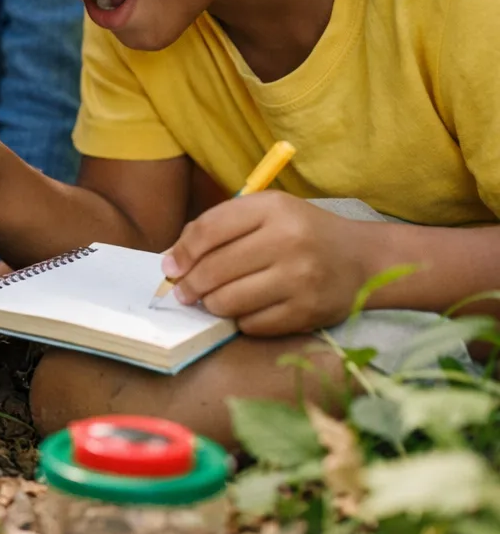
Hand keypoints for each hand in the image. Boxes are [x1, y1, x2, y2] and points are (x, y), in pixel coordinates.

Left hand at [164, 192, 373, 335]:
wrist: (362, 260)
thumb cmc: (301, 233)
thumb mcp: (264, 213)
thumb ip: (218, 228)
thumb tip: (172, 263)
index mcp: (272, 208)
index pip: (208, 231)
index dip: (181, 253)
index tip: (170, 269)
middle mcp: (288, 241)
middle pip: (214, 270)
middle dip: (190, 286)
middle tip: (184, 292)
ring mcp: (300, 278)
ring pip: (228, 301)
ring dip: (212, 305)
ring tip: (213, 300)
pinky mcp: (308, 311)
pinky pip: (252, 324)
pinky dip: (240, 321)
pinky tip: (245, 310)